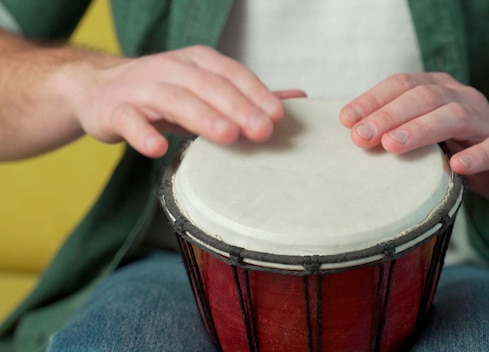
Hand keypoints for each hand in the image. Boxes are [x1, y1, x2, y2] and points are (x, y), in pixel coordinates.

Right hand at [57, 46, 303, 157]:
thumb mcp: (206, 90)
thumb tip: (297, 99)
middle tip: (262, 131)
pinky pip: (129, 121)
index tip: (279, 116)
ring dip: (202, 117)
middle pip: (208, 86)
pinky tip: (158, 148)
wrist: (97, 89)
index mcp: (197, 62)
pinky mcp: (115, 110)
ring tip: (227, 136)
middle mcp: (171, 69)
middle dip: (238, 108)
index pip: (232, 74)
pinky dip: (143, 134)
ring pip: (174, 99)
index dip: (256, 93)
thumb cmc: (162, 94)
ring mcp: (142, 89)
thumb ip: (248, 96)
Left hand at [339, 72, 488, 202]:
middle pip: (424, 97)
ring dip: (421, 129)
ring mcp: (487, 122)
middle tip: (361, 137)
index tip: (346, 120)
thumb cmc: (460, 145)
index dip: (373, 99)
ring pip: (455, 117)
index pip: (402, 84)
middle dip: (389, 115)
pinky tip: (455, 167)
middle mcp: (462, 98)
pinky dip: (474, 156)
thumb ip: (397, 129)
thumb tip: (352, 136)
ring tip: (393, 145)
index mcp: (439, 89)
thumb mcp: (426, 133)